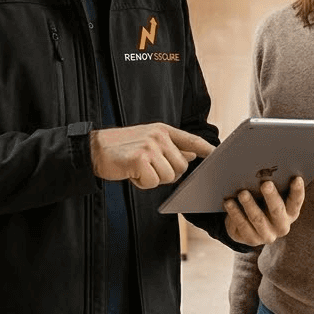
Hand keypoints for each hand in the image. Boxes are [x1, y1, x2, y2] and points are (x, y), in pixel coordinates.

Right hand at [90, 124, 213, 188]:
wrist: (94, 149)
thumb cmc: (123, 148)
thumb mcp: (149, 141)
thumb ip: (170, 147)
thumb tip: (192, 155)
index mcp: (163, 130)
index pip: (191, 140)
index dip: (206, 150)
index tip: (218, 156)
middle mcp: (159, 136)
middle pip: (182, 166)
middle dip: (168, 174)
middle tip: (149, 168)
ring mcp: (150, 146)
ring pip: (169, 176)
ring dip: (154, 179)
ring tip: (138, 169)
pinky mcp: (139, 159)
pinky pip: (153, 182)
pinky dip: (142, 183)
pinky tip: (131, 173)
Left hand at [224, 176, 304, 244]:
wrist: (247, 225)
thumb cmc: (262, 203)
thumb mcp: (269, 197)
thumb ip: (273, 187)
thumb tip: (265, 169)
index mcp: (291, 212)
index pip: (296, 201)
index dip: (297, 191)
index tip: (296, 178)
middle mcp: (282, 226)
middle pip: (277, 210)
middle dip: (271, 196)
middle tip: (266, 184)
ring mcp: (267, 235)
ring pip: (258, 218)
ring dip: (250, 204)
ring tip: (242, 193)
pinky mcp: (252, 240)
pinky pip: (242, 225)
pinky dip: (235, 213)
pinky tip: (229, 202)